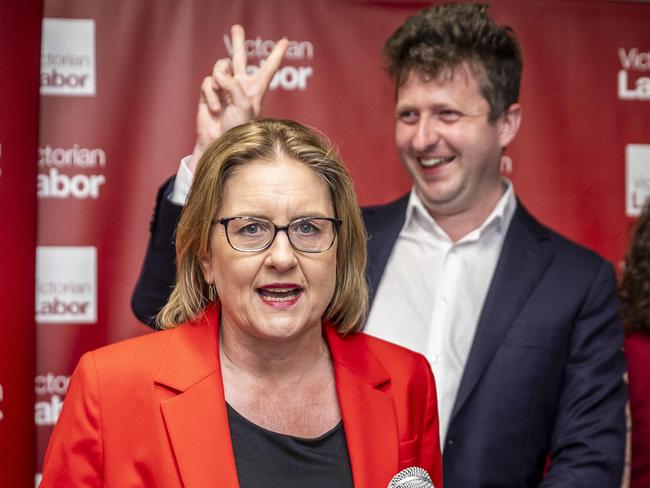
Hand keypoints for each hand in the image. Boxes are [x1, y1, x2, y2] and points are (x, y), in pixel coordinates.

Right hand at [189, 25, 287, 171]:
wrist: (219, 143)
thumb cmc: (238, 129)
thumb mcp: (244, 105)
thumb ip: (234, 85)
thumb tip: (219, 75)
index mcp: (256, 89)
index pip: (268, 68)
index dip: (276, 55)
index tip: (285, 41)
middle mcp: (240, 86)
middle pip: (240, 58)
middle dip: (238, 42)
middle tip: (237, 27)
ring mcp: (224, 88)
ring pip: (220, 67)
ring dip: (220, 79)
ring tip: (221, 97)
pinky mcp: (209, 93)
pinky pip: (208, 82)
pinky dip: (210, 94)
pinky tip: (214, 108)